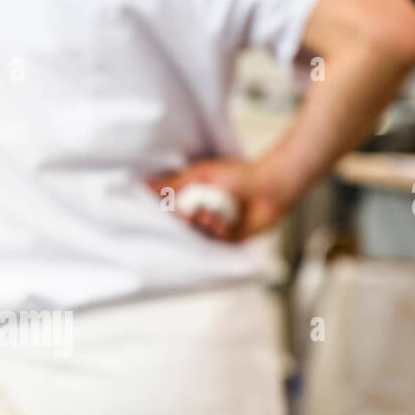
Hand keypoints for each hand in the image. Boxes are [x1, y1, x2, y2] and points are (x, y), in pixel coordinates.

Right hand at [147, 158, 291, 240]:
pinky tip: (224, 221)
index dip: (161, 212)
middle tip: (189, 211)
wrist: (270, 188)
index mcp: (193, 198)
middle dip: (183, 218)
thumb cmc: (238, 176)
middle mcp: (201, 214)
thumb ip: (172, 183)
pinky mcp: (227, 239)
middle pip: (179, 225)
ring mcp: (213, 227)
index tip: (151, 213)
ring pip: (195, 234)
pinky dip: (217, 230)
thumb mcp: (200, 175)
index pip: (169, 209)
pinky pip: (213, 240)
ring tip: (211, 213)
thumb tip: (145, 184)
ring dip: (201, 223)